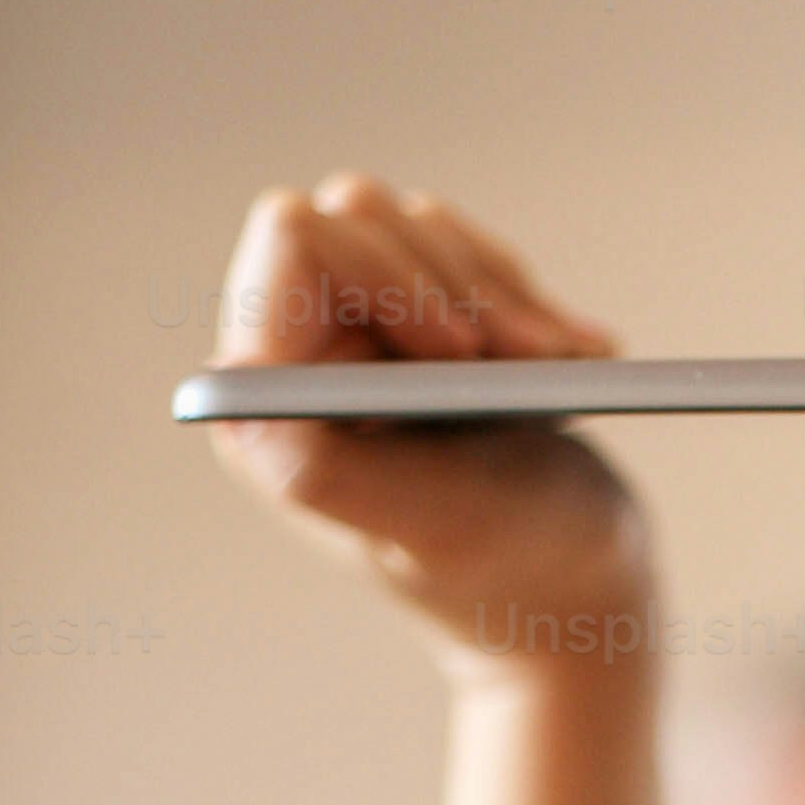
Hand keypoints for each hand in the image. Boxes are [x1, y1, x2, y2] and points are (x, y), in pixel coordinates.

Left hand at [207, 176, 651, 687]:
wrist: (579, 590)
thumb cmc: (511, 568)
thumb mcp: (427, 523)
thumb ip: (320, 465)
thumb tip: (225, 386)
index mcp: (272, 400)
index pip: (299, 239)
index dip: (391, 274)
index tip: (463, 353)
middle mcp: (298, 356)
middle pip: (360, 213)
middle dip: (460, 284)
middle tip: (529, 359)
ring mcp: (358, 333)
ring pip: (417, 224)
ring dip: (503, 296)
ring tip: (553, 367)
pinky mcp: (415, 324)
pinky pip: (461, 249)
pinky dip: (527, 301)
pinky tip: (569, 360)